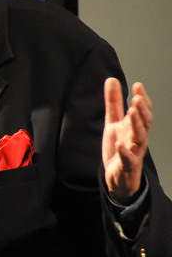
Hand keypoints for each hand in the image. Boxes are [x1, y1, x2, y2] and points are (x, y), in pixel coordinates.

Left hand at [102, 77, 152, 203]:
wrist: (118, 176)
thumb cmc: (119, 147)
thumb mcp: (113, 122)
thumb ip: (114, 103)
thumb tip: (112, 79)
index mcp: (135, 128)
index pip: (142, 112)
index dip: (142, 99)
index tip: (138, 85)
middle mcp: (137, 139)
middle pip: (144, 124)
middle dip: (142, 111)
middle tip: (137, 98)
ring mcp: (133, 152)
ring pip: (139, 139)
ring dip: (136, 126)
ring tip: (132, 113)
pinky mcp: (126, 166)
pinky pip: (127, 159)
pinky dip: (125, 152)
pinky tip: (121, 145)